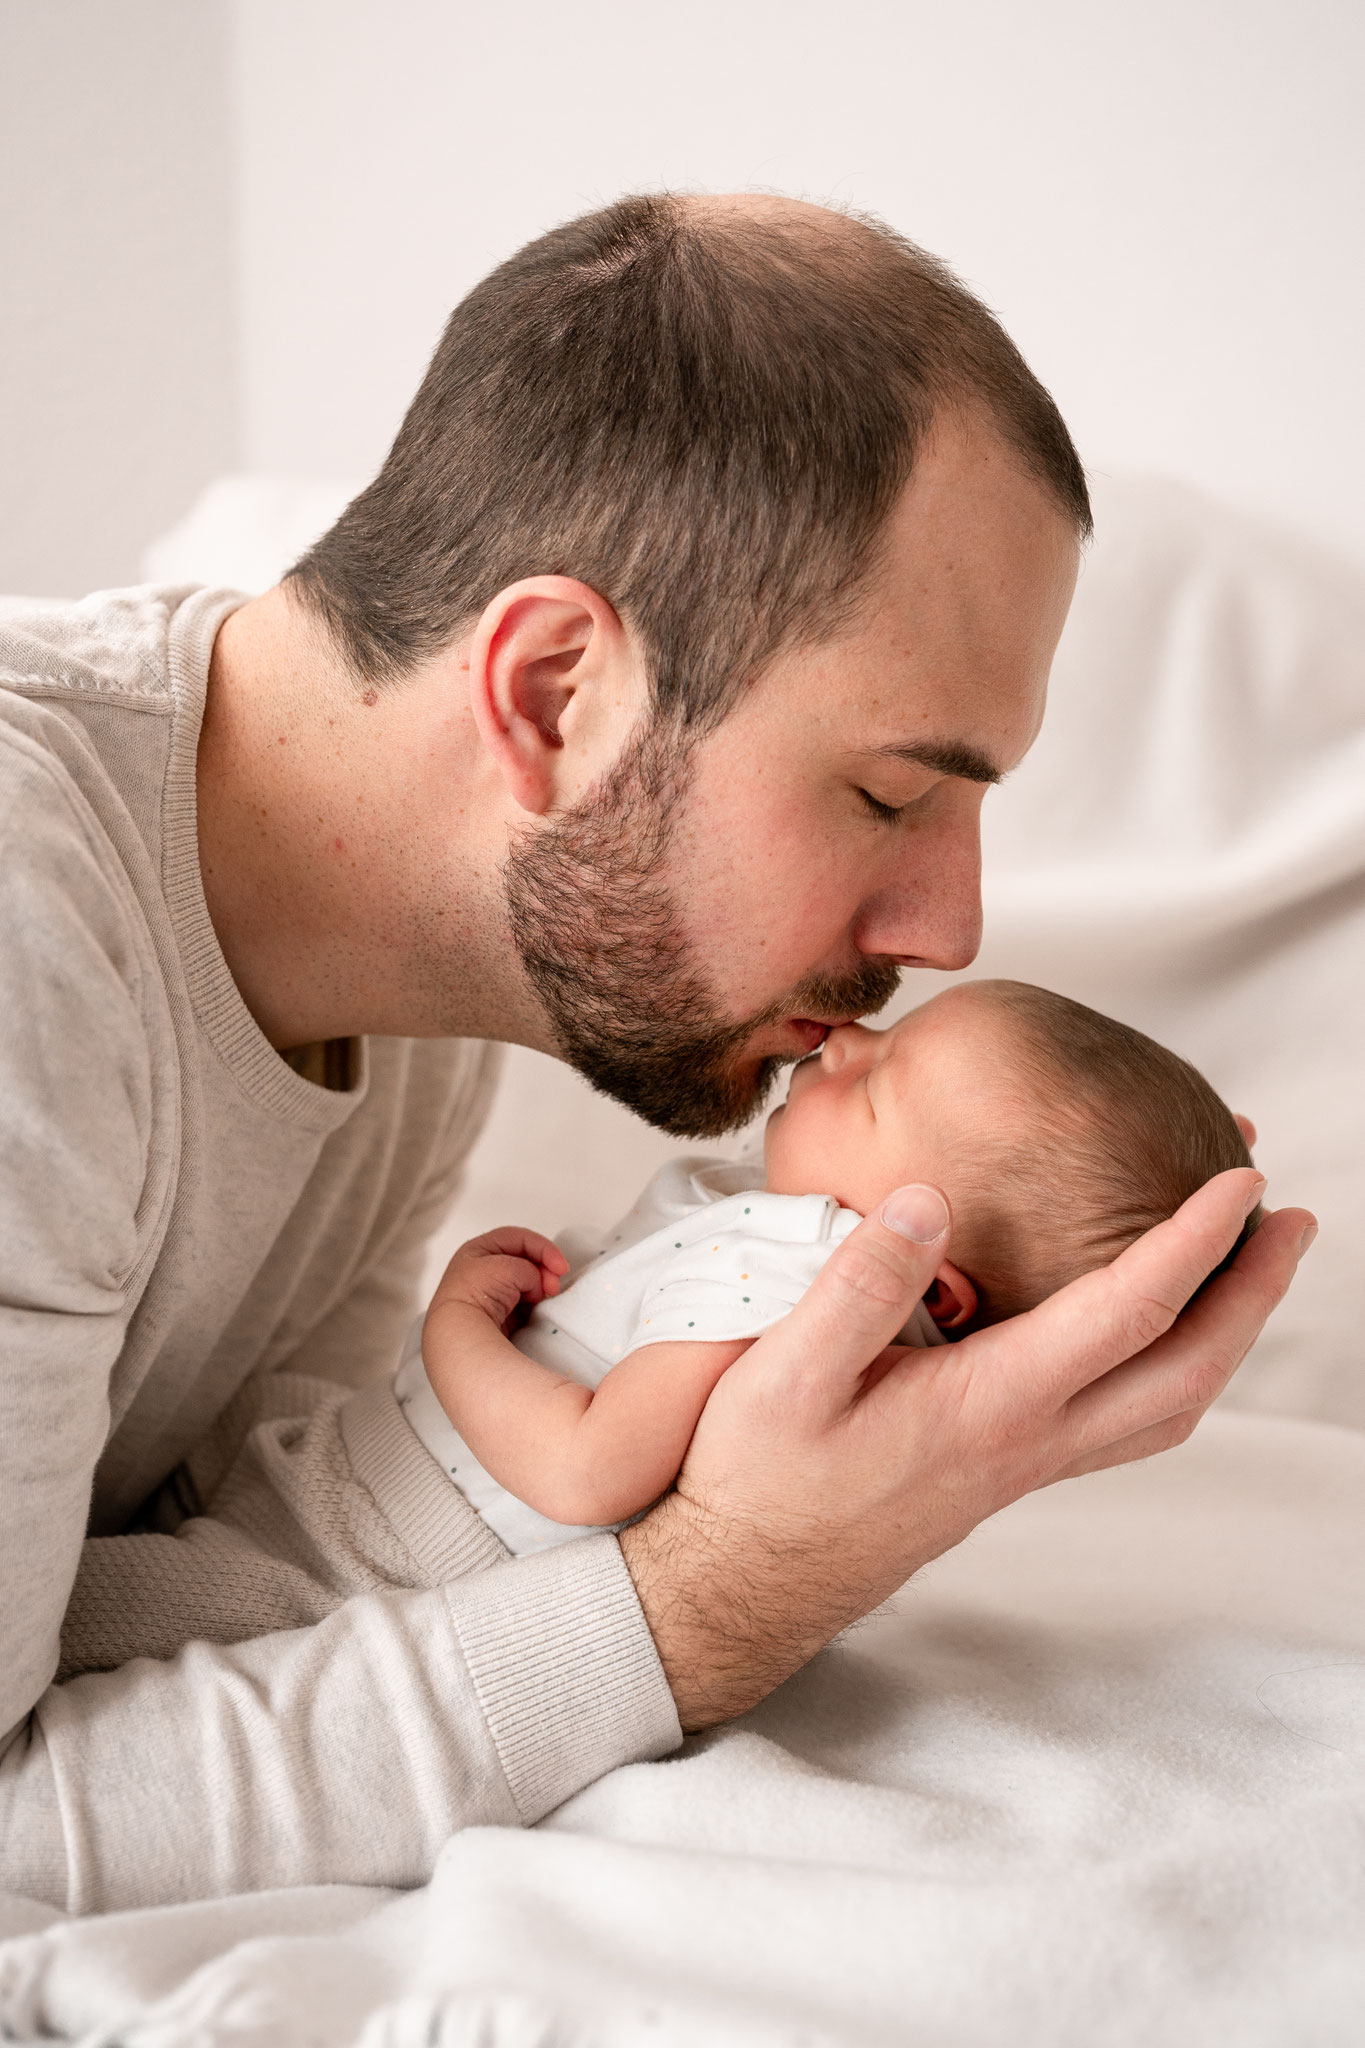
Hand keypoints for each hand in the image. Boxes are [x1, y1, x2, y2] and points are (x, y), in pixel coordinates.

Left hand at [427, 1226, 568, 1335]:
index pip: (518, 1239)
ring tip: (545, 1298)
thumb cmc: (475, 1295)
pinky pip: (524, 1304)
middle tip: (553, 1286)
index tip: (561, 1267)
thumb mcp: (509, 1267)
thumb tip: (537, 1284)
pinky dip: (535, 1305)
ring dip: (540, 1289)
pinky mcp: (498, 1317)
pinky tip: (538, 1310)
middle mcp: (481, 1271)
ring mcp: (490, 1294)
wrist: (461, 1334)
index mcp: (477, 1250)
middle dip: (543, 1270)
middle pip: (524, 1261)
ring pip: (526, 1284)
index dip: (543, 1249)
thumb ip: (530, 1269)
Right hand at [620, 1171, 1313, 1729]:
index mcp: (991, 1405)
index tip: (1243, 1181)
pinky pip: (1128, 1422)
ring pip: (1169, 1406)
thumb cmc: (759, 1478)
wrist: (747, 1581)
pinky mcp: (1009, 1471)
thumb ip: (857, 1286)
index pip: (1127, 1313)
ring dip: (1227, 1335)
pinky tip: (1153, 1337)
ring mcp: (1027, 1464)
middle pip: (1187, 1370)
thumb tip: (931, 1200)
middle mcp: (1031, 1441)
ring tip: (1248, 1271)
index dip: (1195, 1242)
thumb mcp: (782, 1372)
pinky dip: (1172, 1369)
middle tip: (1293, 1222)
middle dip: (1254, 1293)